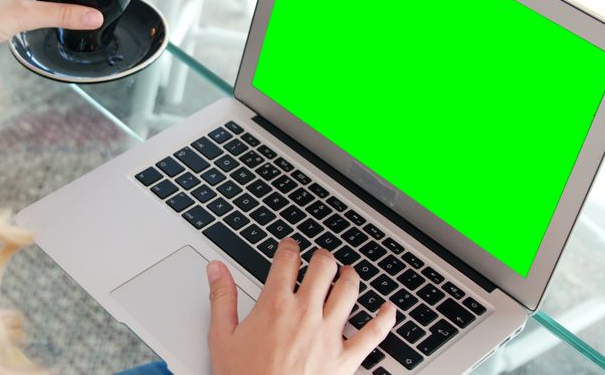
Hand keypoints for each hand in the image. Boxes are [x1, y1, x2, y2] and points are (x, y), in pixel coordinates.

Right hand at [207, 239, 396, 374]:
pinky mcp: (346, 358)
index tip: (290, 246)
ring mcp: (329, 334)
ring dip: (350, 277)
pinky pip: (374, 333)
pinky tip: (389, 309)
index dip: (289, 247)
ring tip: (347, 273)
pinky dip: (385, 318)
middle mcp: (305, 313)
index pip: (287, 260)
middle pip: (323, 267)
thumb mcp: (222, 337)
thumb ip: (221, 298)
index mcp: (275, 305)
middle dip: (322, 257)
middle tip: (320, 258)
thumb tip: (216, 269)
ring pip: (349, 290)